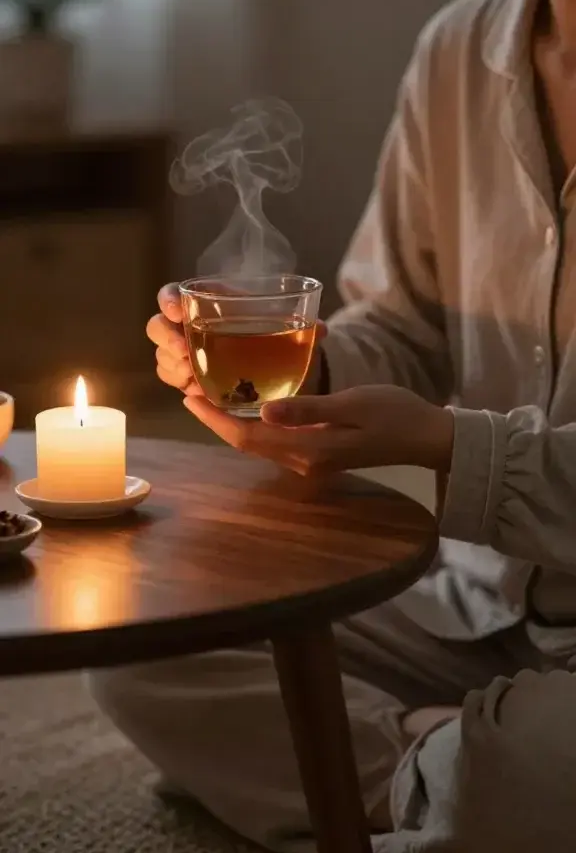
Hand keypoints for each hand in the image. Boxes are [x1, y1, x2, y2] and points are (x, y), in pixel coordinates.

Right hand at [147, 282, 326, 393]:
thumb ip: (302, 324)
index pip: (173, 294)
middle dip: (167, 339)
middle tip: (185, 351)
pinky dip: (183, 384)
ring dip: (173, 366)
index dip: (169, 300)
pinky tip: (198, 391)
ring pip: (163, 356)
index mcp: (207, 300)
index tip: (178, 310)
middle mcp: (189, 324)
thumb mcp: (289, 325)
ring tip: (192, 377)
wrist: (279, 361)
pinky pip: (174, 378)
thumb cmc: (276, 333)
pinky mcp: (189, 375)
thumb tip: (321, 329)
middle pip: (159, 327)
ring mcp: (185, 351)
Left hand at [183, 384, 454, 475]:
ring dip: (233, 423)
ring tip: (211, 394)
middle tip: (191, 390)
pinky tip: (249, 405)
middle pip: (247, 444)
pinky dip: (256, 425)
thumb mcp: (353, 405)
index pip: (247, 438)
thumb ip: (308, 409)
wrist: (428, 438)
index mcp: (310, 450)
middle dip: (217, 420)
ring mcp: (312, 461)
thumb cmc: (396, 414)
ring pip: (260, 444)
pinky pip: (276, 442)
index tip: (189, 398)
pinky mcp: (320, 454)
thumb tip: (262, 412)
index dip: (214, 420)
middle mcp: (304, 462)